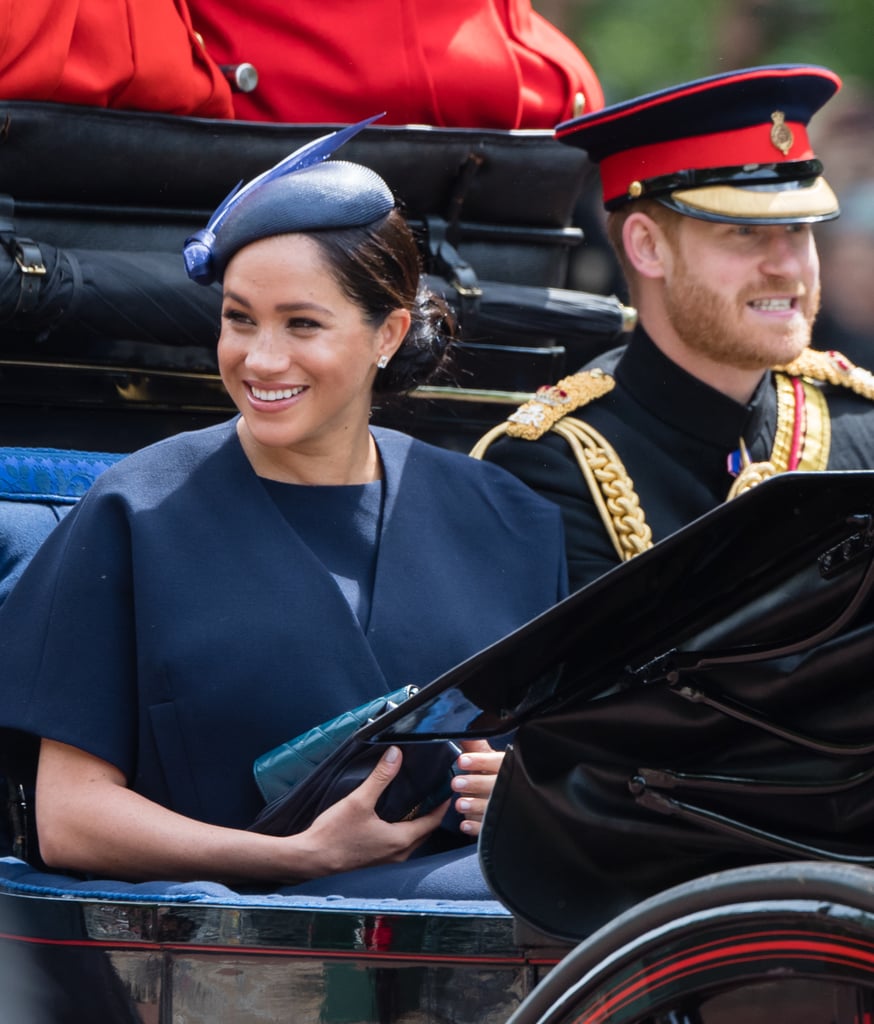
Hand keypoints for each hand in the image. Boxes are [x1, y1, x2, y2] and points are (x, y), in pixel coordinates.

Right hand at [301, 745, 447, 876]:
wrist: (309, 860)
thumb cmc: (333, 834)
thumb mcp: (359, 800)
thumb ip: (380, 777)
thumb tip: (396, 754)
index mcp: (400, 841)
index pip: (433, 821)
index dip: (442, 804)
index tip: (447, 788)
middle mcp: (398, 854)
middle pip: (425, 831)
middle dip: (432, 812)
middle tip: (435, 792)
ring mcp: (386, 860)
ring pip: (412, 839)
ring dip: (418, 822)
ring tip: (417, 800)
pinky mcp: (375, 860)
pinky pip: (399, 843)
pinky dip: (404, 829)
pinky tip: (394, 817)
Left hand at [451, 739, 504, 837]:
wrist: (518, 805)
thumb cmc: (499, 777)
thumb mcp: (490, 760)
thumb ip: (477, 747)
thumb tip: (462, 730)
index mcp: (508, 767)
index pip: (497, 762)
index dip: (480, 761)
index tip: (462, 760)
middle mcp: (509, 787)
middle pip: (495, 785)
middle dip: (475, 784)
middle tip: (456, 783)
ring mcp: (507, 809)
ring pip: (492, 808)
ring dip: (474, 806)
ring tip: (460, 804)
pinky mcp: (501, 826)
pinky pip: (489, 828)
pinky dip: (476, 827)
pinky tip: (464, 824)